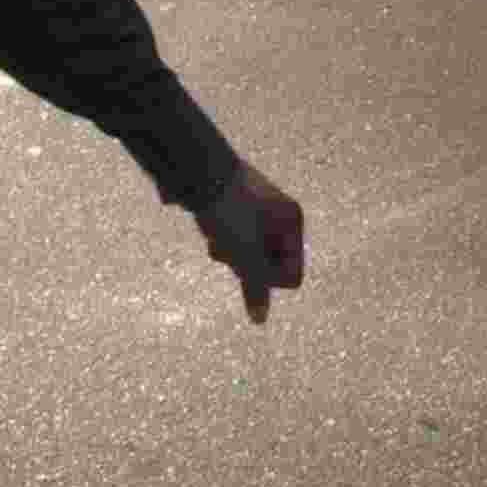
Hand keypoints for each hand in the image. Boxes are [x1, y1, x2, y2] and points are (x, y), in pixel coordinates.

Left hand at [194, 162, 304, 324]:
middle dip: (246, 265)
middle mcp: (279, 216)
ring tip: (217, 235)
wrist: (194, 167)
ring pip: (248, 257)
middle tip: (231, 247)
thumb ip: (255, 287)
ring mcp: (256, 213)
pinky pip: (233, 243)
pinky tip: (209, 228)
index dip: (268, 279)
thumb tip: (260, 320)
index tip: (247, 263)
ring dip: (231, 255)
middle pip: (269, 268)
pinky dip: (221, 242)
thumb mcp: (244, 252)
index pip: (292, 276)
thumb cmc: (226, 208)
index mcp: (292, 220)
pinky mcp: (235, 211)